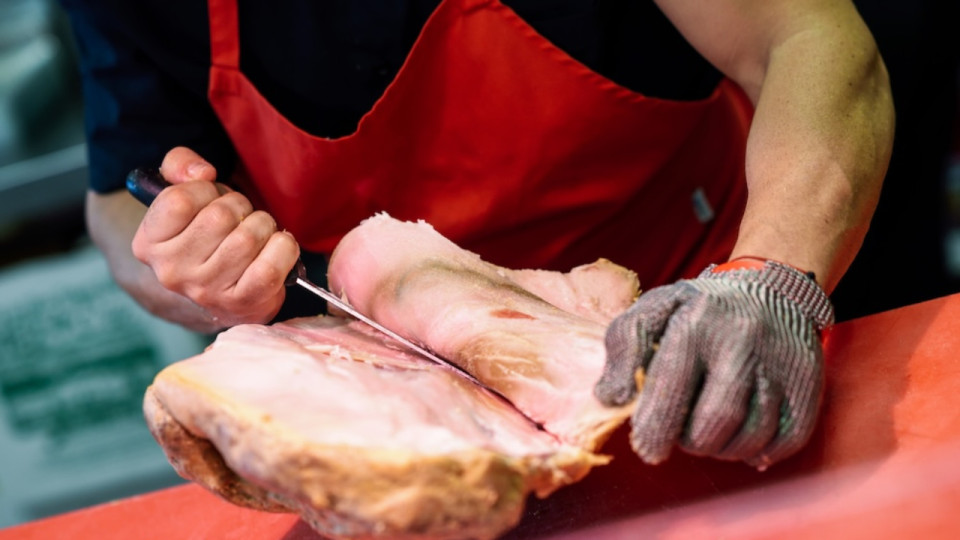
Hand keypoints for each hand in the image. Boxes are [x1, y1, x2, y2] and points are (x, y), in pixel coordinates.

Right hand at [131, 147, 298, 326]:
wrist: (224, 292)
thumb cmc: (207, 234)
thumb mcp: (184, 192)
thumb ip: (180, 165)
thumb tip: (202, 173)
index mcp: (149, 243)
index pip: (179, 200)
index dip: (206, 190)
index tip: (211, 199)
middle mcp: (171, 271)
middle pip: (220, 216)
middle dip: (240, 207)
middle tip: (239, 219)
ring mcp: (206, 291)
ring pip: (248, 238)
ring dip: (263, 226)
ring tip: (256, 234)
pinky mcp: (241, 303)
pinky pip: (270, 267)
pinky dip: (283, 248)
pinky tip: (276, 248)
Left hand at [594, 258, 833, 469]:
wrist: (771, 287)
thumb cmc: (700, 308)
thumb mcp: (654, 309)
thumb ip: (623, 347)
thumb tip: (608, 397)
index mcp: (694, 324)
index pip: (671, 389)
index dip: (655, 429)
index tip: (647, 448)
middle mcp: (740, 343)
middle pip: (713, 424)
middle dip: (690, 443)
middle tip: (682, 436)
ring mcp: (779, 364)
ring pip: (749, 438)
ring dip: (722, 449)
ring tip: (709, 433)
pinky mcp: (808, 383)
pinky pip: (787, 440)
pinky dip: (761, 452)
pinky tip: (743, 440)